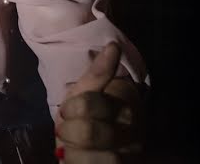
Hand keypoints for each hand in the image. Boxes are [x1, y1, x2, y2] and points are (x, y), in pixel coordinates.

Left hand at [55, 43, 142, 162]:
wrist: (99, 145)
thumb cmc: (89, 113)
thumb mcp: (87, 92)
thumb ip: (97, 74)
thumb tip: (113, 46)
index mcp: (125, 110)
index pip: (89, 105)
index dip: (72, 109)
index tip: (67, 111)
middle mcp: (132, 137)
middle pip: (91, 134)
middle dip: (70, 132)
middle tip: (66, 133)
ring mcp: (128, 158)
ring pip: (98, 160)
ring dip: (75, 156)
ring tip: (72, 150)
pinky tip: (76, 162)